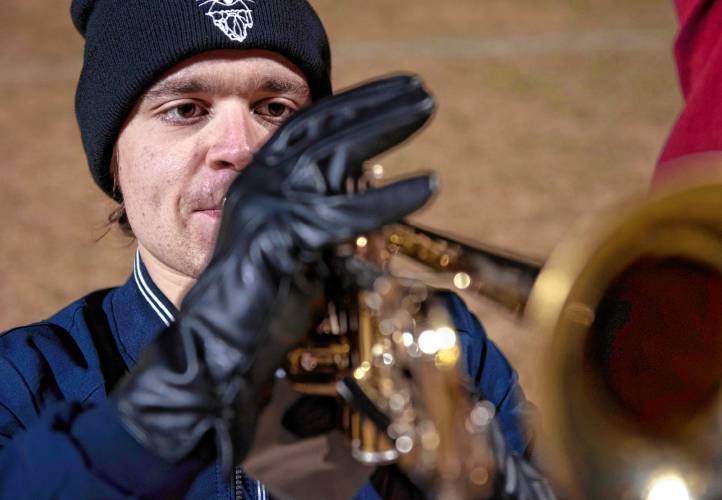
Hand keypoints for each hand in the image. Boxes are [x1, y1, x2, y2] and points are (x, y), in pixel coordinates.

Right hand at [111, 74, 436, 474]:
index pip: (310, 124)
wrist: (223, 340)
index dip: (354, 102)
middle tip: (419, 89)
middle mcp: (261, 182)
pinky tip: (429, 184)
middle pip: (325, 127)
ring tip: (426, 108)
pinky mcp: (286, 238)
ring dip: (386, 126)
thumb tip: (370, 190)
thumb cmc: (264, 298)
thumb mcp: (296, 239)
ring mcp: (270, 206)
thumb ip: (324, 210)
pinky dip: (392, 199)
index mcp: (260, 178)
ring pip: (335, 153)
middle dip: (376, 103)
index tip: (393, 91)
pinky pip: (349, 212)